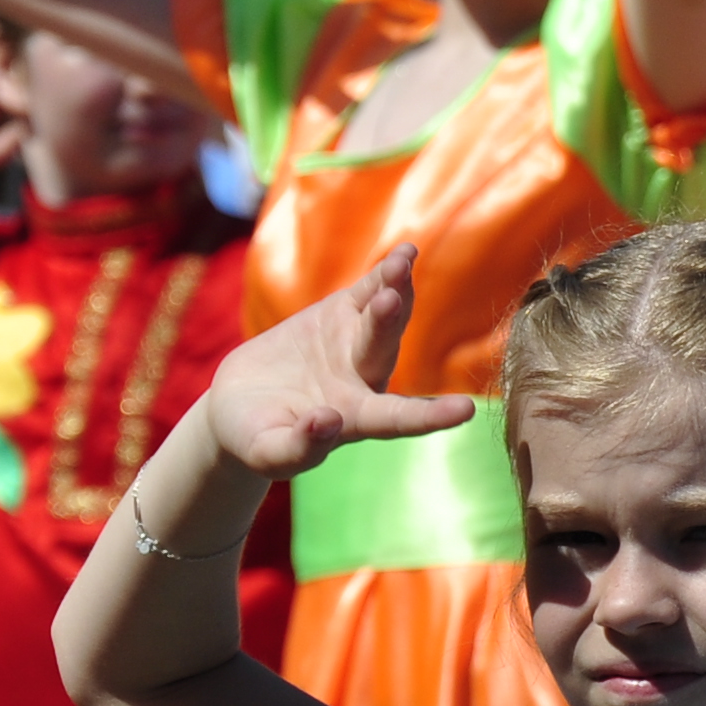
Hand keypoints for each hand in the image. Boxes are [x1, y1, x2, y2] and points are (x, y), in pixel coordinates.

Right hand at [197, 247, 477, 474]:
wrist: (240, 404)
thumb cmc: (255, 439)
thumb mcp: (268, 453)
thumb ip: (298, 447)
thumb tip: (328, 422)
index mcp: (355, 420)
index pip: (397, 418)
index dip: (429, 415)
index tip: (465, 410)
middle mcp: (365, 379)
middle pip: (383, 349)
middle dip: (387, 324)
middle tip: (389, 301)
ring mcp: (356, 343)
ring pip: (384, 316)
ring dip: (394, 289)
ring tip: (401, 263)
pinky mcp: (341, 315)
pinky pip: (368, 291)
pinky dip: (384, 273)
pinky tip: (406, 252)